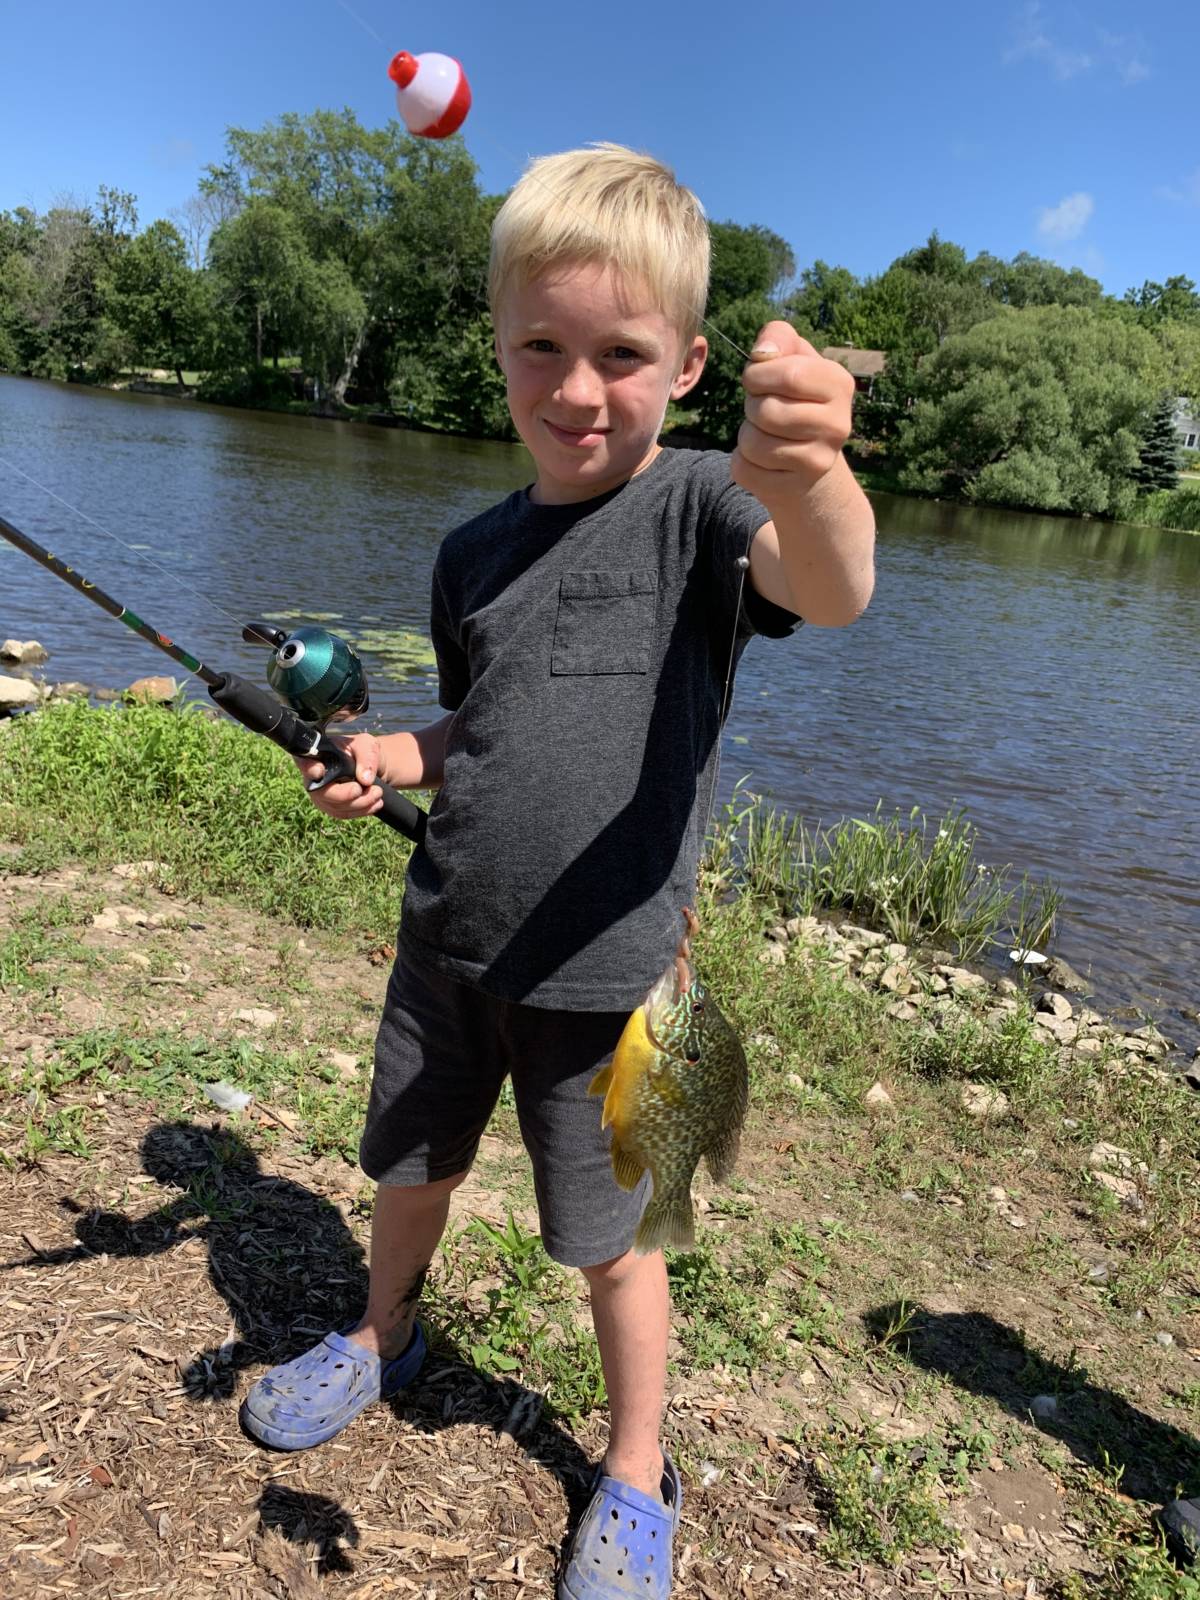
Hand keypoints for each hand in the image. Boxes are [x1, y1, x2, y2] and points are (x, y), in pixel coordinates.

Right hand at [296, 732, 384, 818]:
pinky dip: (362, 810)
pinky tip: (376, 803)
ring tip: (378, 793)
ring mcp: (320, 794)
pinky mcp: (331, 807)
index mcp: (317, 755)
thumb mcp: (367, 746)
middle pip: (321, 792)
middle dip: (344, 794)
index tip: (319, 771)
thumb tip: (365, 780)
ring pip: (334, 807)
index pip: (305, 762)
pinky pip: (343, 814)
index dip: (309, 768)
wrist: (366, 766)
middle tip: (362, 788)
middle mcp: (312, 777)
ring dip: (359, 803)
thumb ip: (367, 757)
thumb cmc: (360, 751)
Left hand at [732, 321, 855, 506]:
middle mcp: (838, 425)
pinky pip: (744, 468)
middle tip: (762, 410)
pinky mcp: (793, 488)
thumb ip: (779, 338)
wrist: (808, 466)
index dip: (758, 375)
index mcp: (839, 384)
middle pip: (767, 410)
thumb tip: (762, 352)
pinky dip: (742, 461)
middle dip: (751, 406)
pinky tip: (762, 460)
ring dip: (746, 434)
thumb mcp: (794, 360)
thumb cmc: (795, 401)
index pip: (789, 374)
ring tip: (764, 433)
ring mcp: (819, 461)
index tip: (757, 380)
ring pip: (752, 442)